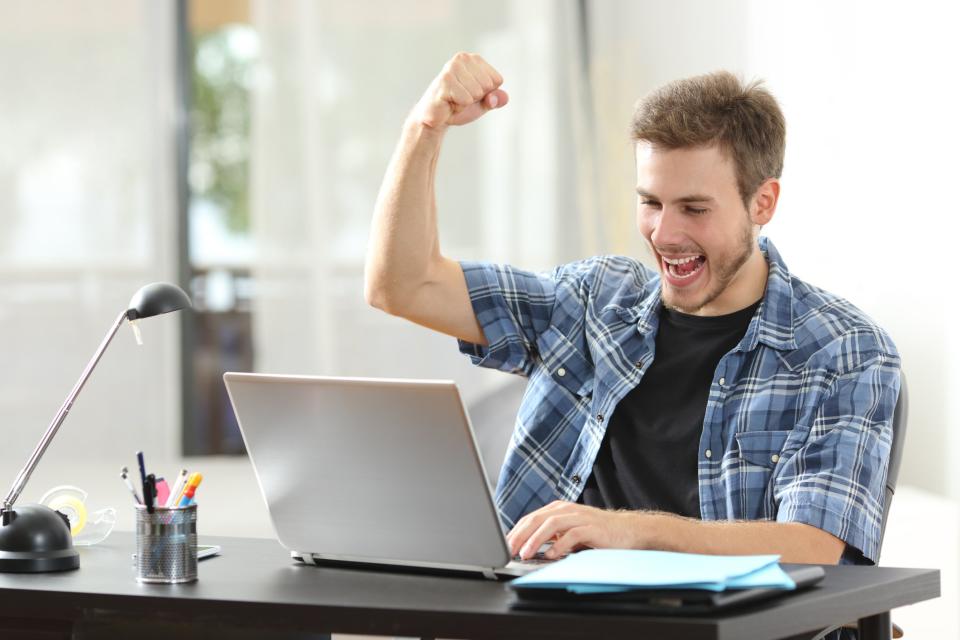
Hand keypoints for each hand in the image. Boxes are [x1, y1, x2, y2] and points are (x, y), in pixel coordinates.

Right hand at [410, 52, 508, 130]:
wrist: (435, 119)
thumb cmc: (458, 105)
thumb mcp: (483, 102)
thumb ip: (496, 99)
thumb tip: (503, 97)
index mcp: (473, 59)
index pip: (497, 80)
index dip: (486, 93)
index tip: (471, 94)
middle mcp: (462, 58)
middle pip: (488, 85)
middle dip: (476, 98)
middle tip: (460, 98)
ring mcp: (452, 68)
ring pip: (477, 92)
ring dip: (466, 103)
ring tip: (454, 100)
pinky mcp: (444, 81)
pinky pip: (466, 99)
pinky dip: (459, 107)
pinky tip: (448, 102)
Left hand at [506, 501, 649, 559]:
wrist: (628, 531)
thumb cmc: (597, 534)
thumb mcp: (569, 533)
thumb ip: (551, 536)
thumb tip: (526, 548)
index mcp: (558, 509)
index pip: (531, 518)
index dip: (515, 532)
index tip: (504, 545)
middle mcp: (566, 509)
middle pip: (537, 519)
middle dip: (520, 535)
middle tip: (509, 549)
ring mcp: (579, 517)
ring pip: (551, 524)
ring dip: (536, 539)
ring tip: (525, 553)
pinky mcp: (592, 527)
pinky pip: (572, 535)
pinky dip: (559, 545)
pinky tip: (551, 555)